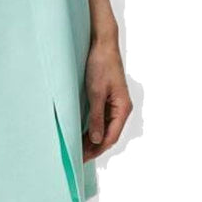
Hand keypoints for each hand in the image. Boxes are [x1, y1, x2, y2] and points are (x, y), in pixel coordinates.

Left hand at [82, 37, 131, 161]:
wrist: (102, 43)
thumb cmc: (100, 65)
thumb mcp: (96, 92)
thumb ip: (97, 117)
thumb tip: (96, 140)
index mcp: (123, 108)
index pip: (111, 137)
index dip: (97, 149)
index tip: (82, 158)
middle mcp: (122, 108)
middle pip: (109, 134)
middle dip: (94, 147)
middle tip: (78, 157)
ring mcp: (116, 103)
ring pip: (105, 127)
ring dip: (93, 138)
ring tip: (78, 148)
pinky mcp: (108, 98)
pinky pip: (102, 118)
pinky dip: (93, 127)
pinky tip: (83, 132)